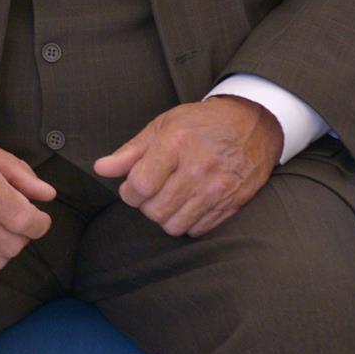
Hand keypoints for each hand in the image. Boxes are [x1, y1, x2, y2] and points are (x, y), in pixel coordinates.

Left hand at [94, 97, 282, 237]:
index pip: (140, 186)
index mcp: (177, 143)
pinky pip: (198, 230)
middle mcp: (199, 168)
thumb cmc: (202, 123)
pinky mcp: (233, 203)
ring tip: (170, 198)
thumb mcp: (163, 126)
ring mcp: (218, 188)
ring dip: (166, 216)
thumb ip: (131, 151)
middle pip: (155, 210)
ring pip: (175, 226)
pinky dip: (188, 222)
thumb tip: (101, 169)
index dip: (129, 192)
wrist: (253, 123)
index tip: (133, 187)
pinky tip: (189, 204)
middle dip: (146, 205)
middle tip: (153, 191)